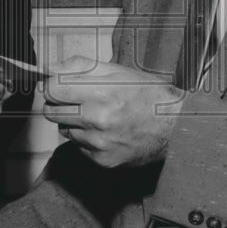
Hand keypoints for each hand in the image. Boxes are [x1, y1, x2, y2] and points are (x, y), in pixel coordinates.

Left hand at [42, 57, 180, 167]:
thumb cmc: (148, 95)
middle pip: (51, 112)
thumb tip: (50, 68)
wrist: (176, 128)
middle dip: (58, 103)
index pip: (51, 90)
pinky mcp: (102, 160)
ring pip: (64, 129)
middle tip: (75, 99)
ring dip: (73, 121)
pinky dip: (87, 138)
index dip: (52, 85)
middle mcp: (98, 119)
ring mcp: (99, 143)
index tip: (58, 85)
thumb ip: (80, 66)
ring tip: (97, 115)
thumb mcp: (117, 71)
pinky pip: (79, 146)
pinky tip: (106, 131)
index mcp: (101, 92)